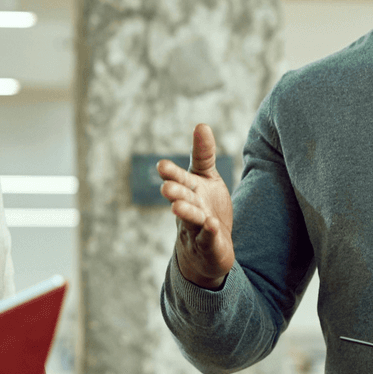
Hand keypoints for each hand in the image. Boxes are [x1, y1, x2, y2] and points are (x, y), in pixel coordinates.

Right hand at [157, 123, 234, 289]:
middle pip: (182, 198)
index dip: (171, 173)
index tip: (161, 166)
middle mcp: (190, 207)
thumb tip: (201, 124)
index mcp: (189, 189)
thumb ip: (204, 154)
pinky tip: (211, 226)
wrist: (206, 249)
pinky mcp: (209, 246)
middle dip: (174, 193)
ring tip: (177, 208)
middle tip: (166, 188)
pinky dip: (209, 234)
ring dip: (186, 213)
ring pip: (191, 219)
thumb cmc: (205, 206)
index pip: (179, 178)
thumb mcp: (207, 178)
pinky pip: (208, 240)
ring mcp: (197, 228)